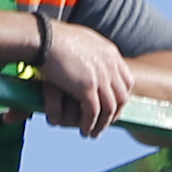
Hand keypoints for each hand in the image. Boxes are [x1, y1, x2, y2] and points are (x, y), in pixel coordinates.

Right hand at [28, 16, 132, 136]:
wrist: (44, 38)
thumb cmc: (55, 38)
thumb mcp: (81, 40)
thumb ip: (91, 51)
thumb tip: (89, 55)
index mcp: (110, 53)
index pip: (126, 80)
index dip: (121, 97)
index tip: (113, 108)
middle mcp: (110, 65)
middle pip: (122, 97)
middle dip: (115, 114)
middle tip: (104, 124)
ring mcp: (100, 76)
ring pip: (109, 108)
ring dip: (102, 124)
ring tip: (93, 133)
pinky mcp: (87, 86)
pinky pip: (93, 112)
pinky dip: (90, 124)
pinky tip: (84, 130)